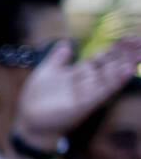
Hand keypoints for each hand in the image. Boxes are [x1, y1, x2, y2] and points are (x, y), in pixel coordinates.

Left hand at [16, 37, 140, 147]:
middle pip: (109, 65)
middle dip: (124, 55)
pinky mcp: (83, 105)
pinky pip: (102, 91)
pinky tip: (126, 72)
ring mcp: (86, 93)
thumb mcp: (46, 72)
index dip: (114, 48)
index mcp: (79, 73)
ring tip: (137, 56)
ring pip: (109, 77)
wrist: (29, 120)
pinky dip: (114, 82)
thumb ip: (57, 58)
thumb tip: (66, 43)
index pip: (101, 57)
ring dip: (123, 67)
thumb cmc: (36, 98)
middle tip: (140, 42)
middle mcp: (86, 82)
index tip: (129, 38)